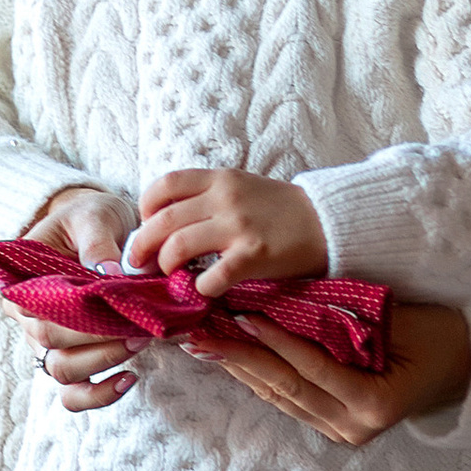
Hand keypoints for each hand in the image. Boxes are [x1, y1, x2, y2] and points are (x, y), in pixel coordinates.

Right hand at [17, 185, 141, 398]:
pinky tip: (129, 379)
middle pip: (52, 345)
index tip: (115, 309)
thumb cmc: (88, 218)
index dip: (76, 317)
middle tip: (140, 327)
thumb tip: (107, 274)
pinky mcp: (71, 356)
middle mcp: (28, 318)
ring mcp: (47, 342)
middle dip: (98, 340)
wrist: (94, 225)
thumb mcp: (91, 215)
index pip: (38, 312)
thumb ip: (97, 241)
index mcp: (22, 283)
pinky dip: (99, 394)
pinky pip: (75, 392)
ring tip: (139, 342)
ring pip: (62, 373)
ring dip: (102, 363)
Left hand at [130, 168, 330, 289]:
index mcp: (221, 179)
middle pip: (162, 221)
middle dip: (142, 246)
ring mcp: (239, 226)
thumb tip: (169, 228)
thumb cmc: (283, 211)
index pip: (165, 185)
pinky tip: (204, 292)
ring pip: (177, 247)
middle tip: (140, 264)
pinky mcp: (254, 255)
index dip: (146, 208)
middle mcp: (225, 198)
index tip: (147, 226)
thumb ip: (210, 200)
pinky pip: (212, 276)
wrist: (330, 223)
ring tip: (171, 278)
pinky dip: (200, 288)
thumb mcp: (244, 189)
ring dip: (166, 268)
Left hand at [183, 299, 470, 447]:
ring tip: (204, 344)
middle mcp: (354, 428)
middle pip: (286, 387)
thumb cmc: (439, 335)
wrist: (464, 366)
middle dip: (240, 358)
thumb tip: (290, 297)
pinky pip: (290, 399)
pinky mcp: (333, 426)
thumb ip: (350, 317)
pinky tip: (233, 358)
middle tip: (201, 334)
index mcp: (375, 404)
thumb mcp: (402, 320)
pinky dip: (261, 376)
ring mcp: (343, 433)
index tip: (242, 313)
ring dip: (241, 368)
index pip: (312, 368)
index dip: (275, 340)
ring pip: (280, 397)